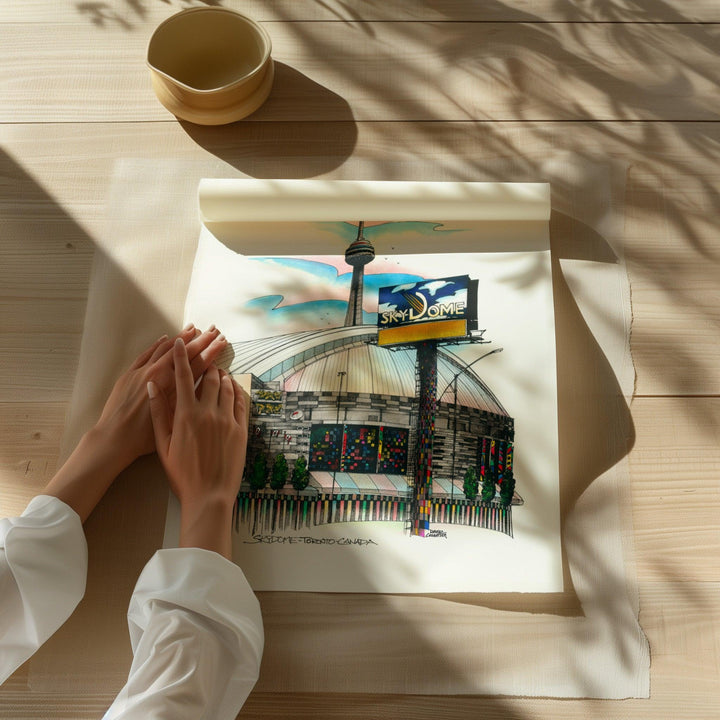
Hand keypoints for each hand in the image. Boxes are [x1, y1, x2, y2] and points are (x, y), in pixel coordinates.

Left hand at [96, 325, 226, 468]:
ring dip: (181, 337)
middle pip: (184, 352)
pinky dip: (158, 344)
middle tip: (214, 330)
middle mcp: (158, 374)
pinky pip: (146, 353)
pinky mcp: (130, 374)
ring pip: (165, 348)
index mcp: (172, 387)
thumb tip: (203, 385)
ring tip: (193, 328)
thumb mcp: (173, 420)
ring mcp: (143, 371)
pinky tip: (166, 338)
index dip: (211, 351)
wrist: (114, 438)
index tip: (222, 341)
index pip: (198, 363)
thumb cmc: (144, 436)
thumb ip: (187, 399)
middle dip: (202, 339)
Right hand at [148, 339, 247, 557]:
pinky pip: (239, 402)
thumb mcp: (163, 445)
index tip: (180, 341)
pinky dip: (235, 390)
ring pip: (226, 387)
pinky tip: (231, 388)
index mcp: (186, 415)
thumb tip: (152, 387)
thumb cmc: (182, 474)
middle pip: (209, 377)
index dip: (181, 356)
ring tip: (216, 371)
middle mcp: (208, 412)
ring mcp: (227, 420)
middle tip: (205, 355)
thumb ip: (158, 414)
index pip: (183, 377)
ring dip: (221, 375)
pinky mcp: (241, 429)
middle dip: (205, 363)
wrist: (209, 495)